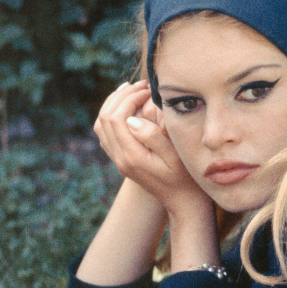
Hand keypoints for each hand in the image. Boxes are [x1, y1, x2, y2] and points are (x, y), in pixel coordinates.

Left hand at [94, 80, 210, 215]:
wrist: (182, 202)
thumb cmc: (185, 177)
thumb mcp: (175, 156)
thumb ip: (153, 136)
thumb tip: (131, 118)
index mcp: (132, 156)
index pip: (117, 117)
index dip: (130, 97)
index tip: (148, 89)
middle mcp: (120, 158)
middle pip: (105, 118)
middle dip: (120, 96)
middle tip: (140, 85)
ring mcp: (118, 160)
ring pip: (101, 126)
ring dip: (113, 104)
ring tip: (131, 90)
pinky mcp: (122, 160)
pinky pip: (105, 134)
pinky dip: (111, 116)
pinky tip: (126, 107)